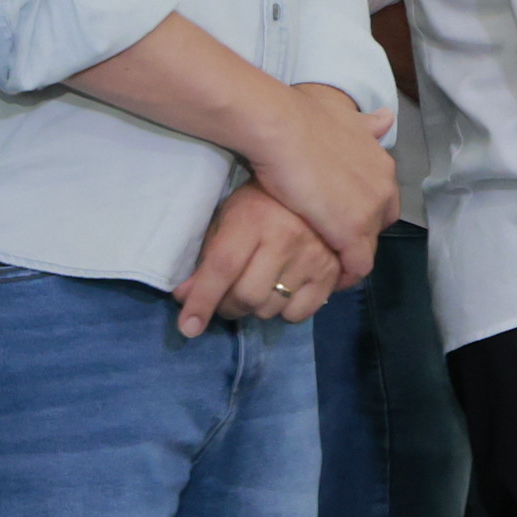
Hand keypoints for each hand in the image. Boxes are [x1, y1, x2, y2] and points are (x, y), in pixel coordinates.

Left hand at [176, 185, 344, 336]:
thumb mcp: (226, 222)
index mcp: (253, 219)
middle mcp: (286, 238)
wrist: (312, 190)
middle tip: (225, 300)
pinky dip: (284, 312)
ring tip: (256, 290)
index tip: (189, 326)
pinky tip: (282, 292)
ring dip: (255, 309)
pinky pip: (299, 313)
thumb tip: (185, 298)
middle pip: (247, 295)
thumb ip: (205, 259)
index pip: (223, 267)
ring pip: (271, 308)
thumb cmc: (259, 205)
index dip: (202, 300)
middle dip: (228, 307)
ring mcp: (312, 256)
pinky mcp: (331, 272)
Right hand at [244, 81, 398, 285]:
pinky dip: (345, 275)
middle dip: (359, 235)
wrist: (281, 127)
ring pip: (367, 248)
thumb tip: (386, 118)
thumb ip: (366, 123)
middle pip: (378, 227)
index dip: (363, 213)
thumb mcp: (345, 115)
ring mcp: (370, 212)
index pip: (383, 202)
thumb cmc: (303, 116)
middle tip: (330, 241)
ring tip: (326, 265)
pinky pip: (357, 266)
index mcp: (382, 165)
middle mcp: (384, 189)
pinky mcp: (351, 233)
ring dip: (349, 257)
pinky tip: (326, 278)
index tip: (341, 220)